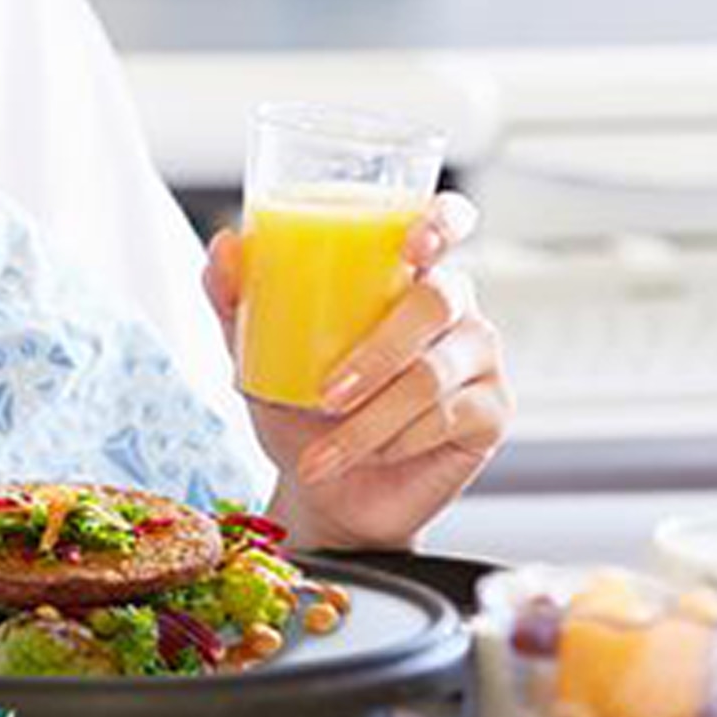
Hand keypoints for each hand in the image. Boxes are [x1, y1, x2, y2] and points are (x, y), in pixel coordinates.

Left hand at [201, 192, 507, 551]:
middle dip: (378, 351)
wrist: (326, 494)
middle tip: (326, 394)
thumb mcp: (260, 357)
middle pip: (436, 302)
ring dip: (369, 420)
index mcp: (406, 275)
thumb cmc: (302, 413)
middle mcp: (453, 308)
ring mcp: (479, 358)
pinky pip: (445, 419)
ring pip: (431, 374)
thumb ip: (239, 301)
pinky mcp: (492, 412)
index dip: (442, 221)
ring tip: (323, 451)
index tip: (413, 245)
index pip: (447, 221)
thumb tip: (225, 247)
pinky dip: (395, 442)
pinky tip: (370, 455)